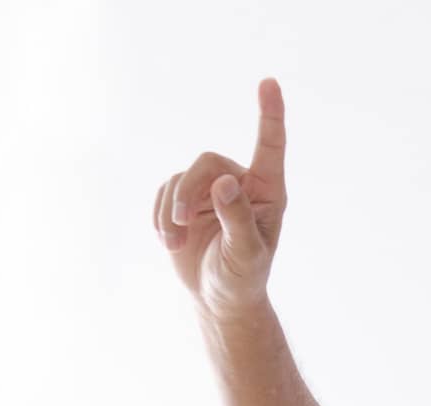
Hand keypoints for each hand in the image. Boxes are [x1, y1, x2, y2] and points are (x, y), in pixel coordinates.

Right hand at [153, 77, 286, 320]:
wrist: (219, 299)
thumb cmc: (242, 278)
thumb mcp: (246, 253)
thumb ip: (238, 217)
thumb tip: (224, 181)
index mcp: (268, 191)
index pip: (269, 146)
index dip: (270, 114)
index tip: (269, 82)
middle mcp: (241, 184)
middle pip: (206, 162)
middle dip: (189, 192)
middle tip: (181, 225)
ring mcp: (211, 190)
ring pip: (181, 178)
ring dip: (172, 211)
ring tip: (175, 244)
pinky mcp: (185, 200)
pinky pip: (164, 192)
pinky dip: (160, 216)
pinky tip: (170, 242)